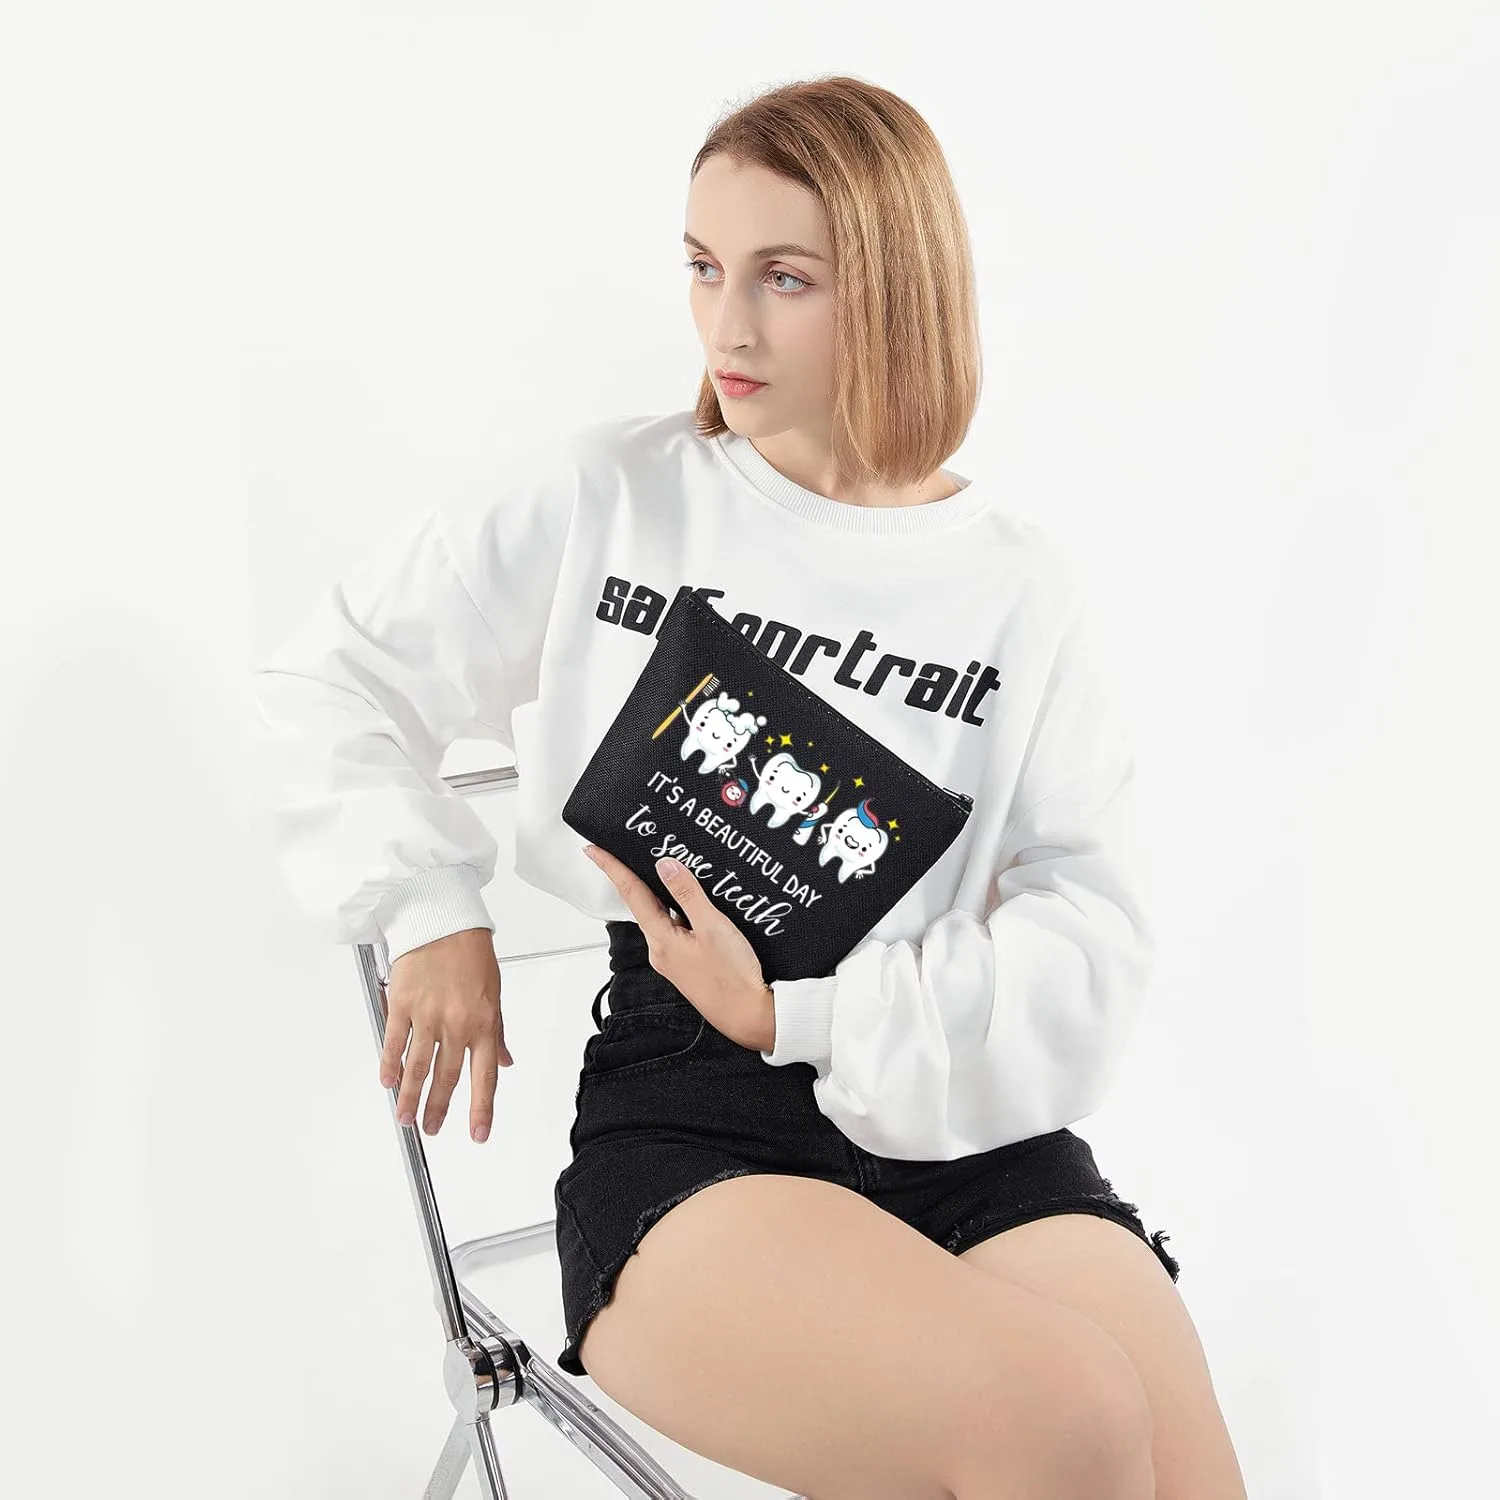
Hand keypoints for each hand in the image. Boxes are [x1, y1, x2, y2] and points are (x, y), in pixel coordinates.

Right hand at [378, 926, 513, 1141]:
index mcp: (483, 1022)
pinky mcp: (402, 1004)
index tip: (479, 1134)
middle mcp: (456, 1023)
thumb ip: (497, 1033)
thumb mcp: (494, 994)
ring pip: (418, 1067)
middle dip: (438, 1109)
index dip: (482, 1109)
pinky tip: (388, 1082)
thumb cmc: (469, 953)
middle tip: (431, 1129)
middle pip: (446, 1077)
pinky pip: (394, 1042)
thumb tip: (506, 1061)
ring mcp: (427, 1015)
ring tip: (406, 1118)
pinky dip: (390, 1065)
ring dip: (410, 1097)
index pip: (485, 1076)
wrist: (443, 920)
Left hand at [583, 844, 776, 1052]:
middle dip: (635, 877)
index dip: (612, 868)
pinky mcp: (687, 963)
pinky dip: (677, 910)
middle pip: (642, 904)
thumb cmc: (733, 977)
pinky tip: (693, 903)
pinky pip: (675, 929)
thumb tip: (665, 865)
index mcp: (661, 940)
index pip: (631, 894)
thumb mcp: (713, 927)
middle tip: (629, 850)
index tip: (593, 850)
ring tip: (669, 870)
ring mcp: (673, 958)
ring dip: (660, 893)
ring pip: (661, 916)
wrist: (749, 1016)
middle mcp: (661, 950)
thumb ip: (688, 894)